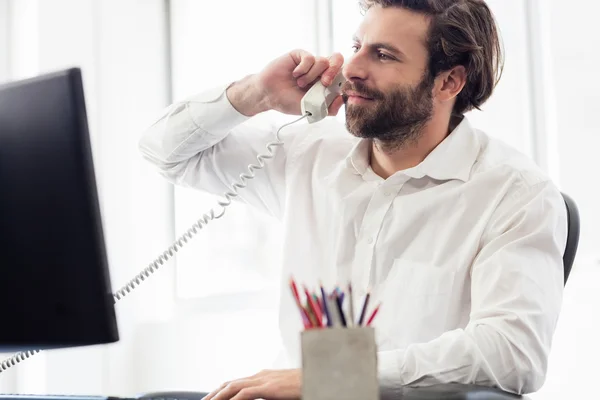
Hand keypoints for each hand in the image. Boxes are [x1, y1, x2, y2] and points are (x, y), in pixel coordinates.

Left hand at [203, 369, 300, 399]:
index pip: (237, 382)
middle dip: (214, 394)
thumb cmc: (306, 384)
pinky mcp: (269, 387)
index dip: (222, 390)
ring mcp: (264, 380)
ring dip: (217, 396)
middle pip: (230, 384)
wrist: (321, 376)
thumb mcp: (283, 391)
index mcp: (264, 376)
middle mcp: (261, 375)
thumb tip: (265, 397)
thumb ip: (270, 393)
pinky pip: (244, 394)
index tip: (212, 398)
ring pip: (232, 387)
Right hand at [227, 50, 344, 116]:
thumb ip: (328, 108)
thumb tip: (342, 100)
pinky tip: (295, 75)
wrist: (269, 94)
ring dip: (312, 75)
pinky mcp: (299, 55)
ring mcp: (309, 62)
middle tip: (324, 83)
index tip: (333, 88)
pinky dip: (303, 68)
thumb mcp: (311, 109)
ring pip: (323, 61)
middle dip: (333, 72)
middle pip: (337, 61)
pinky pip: (309, 57)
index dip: (342, 78)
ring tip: (300, 83)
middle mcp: (319, 71)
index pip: (341, 74)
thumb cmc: (288, 101)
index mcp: (325, 82)